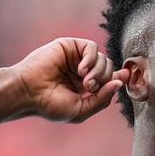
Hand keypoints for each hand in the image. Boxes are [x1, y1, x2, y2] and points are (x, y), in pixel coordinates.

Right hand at [10, 38, 130, 122]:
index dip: (120, 78)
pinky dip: (91, 59)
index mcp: (85, 86)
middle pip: (109, 69)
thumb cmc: (50, 105)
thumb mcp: (81, 109)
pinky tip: (81, 70)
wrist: (27, 92)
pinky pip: (92, 47)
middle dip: (105, 79)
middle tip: (90, 87)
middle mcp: (82, 71)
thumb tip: (119, 83)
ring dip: (98, 71)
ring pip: (103, 58)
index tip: (127, 78)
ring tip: (84, 82)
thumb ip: (102, 99)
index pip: (110, 78)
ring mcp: (76, 58)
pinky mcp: (69, 46)